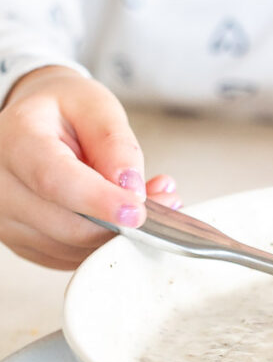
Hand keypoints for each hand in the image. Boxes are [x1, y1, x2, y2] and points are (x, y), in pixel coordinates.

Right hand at [0, 67, 179, 268]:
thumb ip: (115, 142)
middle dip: (123, 220)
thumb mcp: (95, 105)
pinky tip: (121, 214)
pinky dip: (104, 242)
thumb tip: (130, 186)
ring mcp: (6, 219)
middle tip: (167, 200)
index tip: (138, 210)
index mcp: (16, 140)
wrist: (35, 122)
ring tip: (149, 199)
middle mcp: (1, 185)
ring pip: (71, 247)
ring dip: (118, 232)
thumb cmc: (63, 109)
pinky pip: (69, 256)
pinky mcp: (21, 242)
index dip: (100, 201)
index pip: (54, 180)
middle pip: (66, 224)